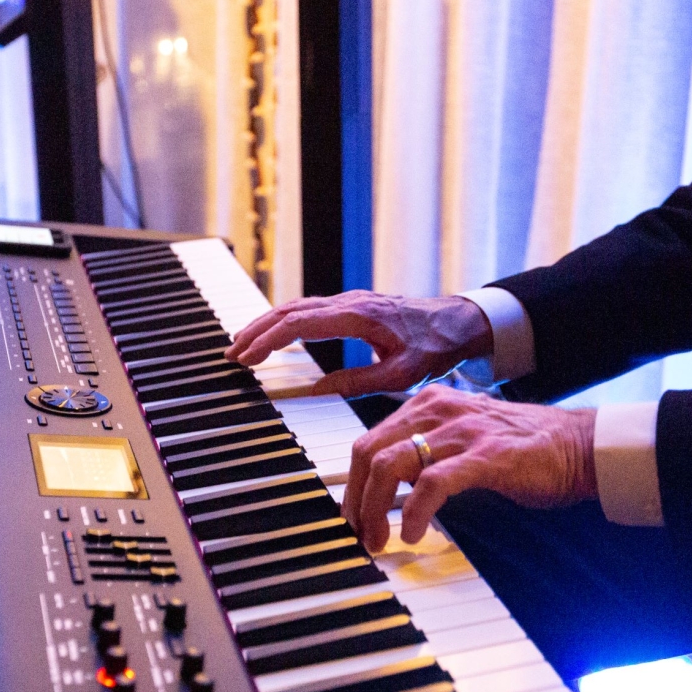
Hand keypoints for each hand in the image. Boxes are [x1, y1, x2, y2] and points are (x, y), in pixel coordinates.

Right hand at [224, 291, 491, 396]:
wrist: (460, 321)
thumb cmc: (435, 347)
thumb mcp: (400, 375)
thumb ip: (357, 383)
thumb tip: (315, 391)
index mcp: (359, 316)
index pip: (300, 323)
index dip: (268, 339)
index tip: (246, 357)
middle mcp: (350, 302)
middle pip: (290, 310)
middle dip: (257, 331)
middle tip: (232, 355)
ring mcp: (350, 301)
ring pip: (297, 306)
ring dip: (267, 324)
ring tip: (242, 347)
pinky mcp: (352, 306)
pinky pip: (309, 309)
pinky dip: (284, 321)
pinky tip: (273, 335)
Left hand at [343, 385, 597, 551]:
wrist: (579, 446)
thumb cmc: (522, 448)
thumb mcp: (461, 437)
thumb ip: (425, 451)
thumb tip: (388, 486)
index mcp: (428, 405)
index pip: (369, 441)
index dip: (353, 485)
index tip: (354, 518)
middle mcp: (437, 410)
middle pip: (369, 452)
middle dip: (356, 500)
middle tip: (361, 535)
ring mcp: (461, 431)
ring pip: (391, 465)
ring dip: (375, 509)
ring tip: (380, 540)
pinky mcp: (485, 456)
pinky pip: (432, 484)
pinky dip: (413, 512)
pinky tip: (412, 534)